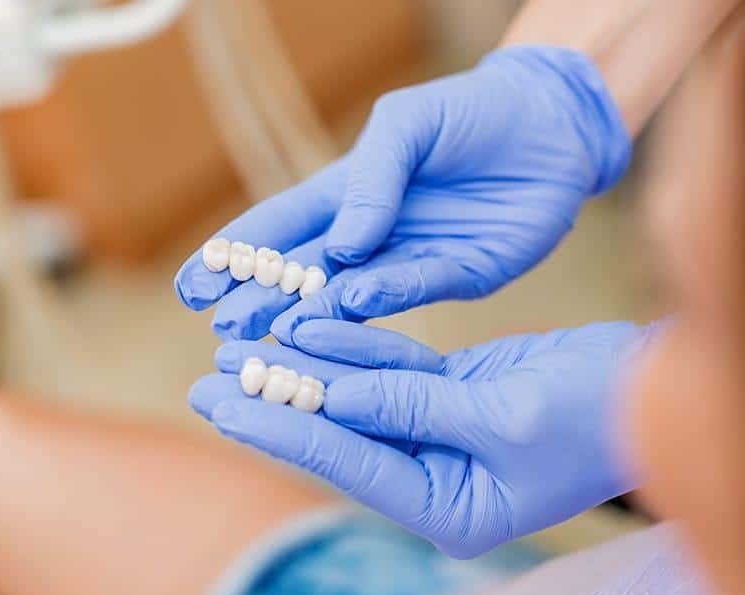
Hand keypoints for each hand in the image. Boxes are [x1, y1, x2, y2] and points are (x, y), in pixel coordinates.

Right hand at [173, 45, 631, 343]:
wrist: (552, 125)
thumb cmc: (471, 112)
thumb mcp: (407, 125)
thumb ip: (371, 178)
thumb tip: (341, 246)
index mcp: (350, 192)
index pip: (280, 227)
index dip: (235, 256)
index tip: (193, 287)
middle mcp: (374, 233)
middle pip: (306, 273)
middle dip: (264, 300)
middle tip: (226, 330)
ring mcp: (413, 258)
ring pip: (353, 294)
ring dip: (314, 314)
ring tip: (275, 332)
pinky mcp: (460, 274)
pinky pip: (416, 290)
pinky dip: (382, 300)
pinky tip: (349, 304)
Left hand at [188, 320, 656, 557]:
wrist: (656, 384)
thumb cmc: (600, 415)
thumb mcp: (507, 415)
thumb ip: (415, 405)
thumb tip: (333, 394)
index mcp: (452, 507)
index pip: (348, 461)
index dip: (280, 428)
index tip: (218, 401)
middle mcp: (440, 476)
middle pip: (340, 433)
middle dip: (276, 402)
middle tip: (209, 377)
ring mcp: (445, 434)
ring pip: (359, 396)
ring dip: (307, 367)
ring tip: (245, 343)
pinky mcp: (456, 395)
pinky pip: (393, 370)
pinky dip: (355, 346)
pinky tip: (312, 325)